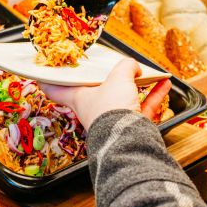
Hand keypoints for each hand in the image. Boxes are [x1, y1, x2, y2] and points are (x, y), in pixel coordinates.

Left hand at [39, 58, 171, 131]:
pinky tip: (164, 84)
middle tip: (109, 66)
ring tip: (147, 72)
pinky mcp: (132, 126)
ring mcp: (114, 118)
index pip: (56, 89)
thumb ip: (125, 67)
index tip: (42, 73)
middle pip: (97, 90)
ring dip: (136, 85)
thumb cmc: (112, 110)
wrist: (129, 140)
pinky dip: (153, 94)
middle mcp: (94, 108)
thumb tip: (133, 66)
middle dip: (106, 78)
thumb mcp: (117, 77)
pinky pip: (143, 106)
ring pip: (124, 97)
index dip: (48, 80)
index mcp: (79, 98)